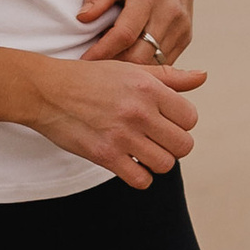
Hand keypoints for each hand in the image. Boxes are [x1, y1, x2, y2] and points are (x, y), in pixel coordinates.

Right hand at [0, 42, 203, 187]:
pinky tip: (129, 165)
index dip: (180, 123)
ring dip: (157, 162)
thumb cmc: (90, 79)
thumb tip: (203, 77)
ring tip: (143, 153)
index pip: (190, 118)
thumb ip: (169, 77)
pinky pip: (141, 179)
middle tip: (156, 140)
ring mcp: (123, 135)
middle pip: (183, 145)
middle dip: (173, 146)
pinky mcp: (105, 155)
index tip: (165, 122)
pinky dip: (139, 177)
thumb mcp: (130, 70)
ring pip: (165, 164)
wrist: (46, 91)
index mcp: (149, 87)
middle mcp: (140, 111)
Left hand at [78, 0, 193, 64]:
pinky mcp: (186, 38)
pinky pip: (163, 63)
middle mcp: (170, 13)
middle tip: (94, 67)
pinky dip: (144, 66)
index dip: (103, 51)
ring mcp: (181, 28)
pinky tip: (128, 62)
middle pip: (140, 55)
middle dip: (114, 65)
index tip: (85, 60)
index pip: (125, 34)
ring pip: (152, 63)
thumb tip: (83, 18)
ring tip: (109, 66)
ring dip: (129, 68)